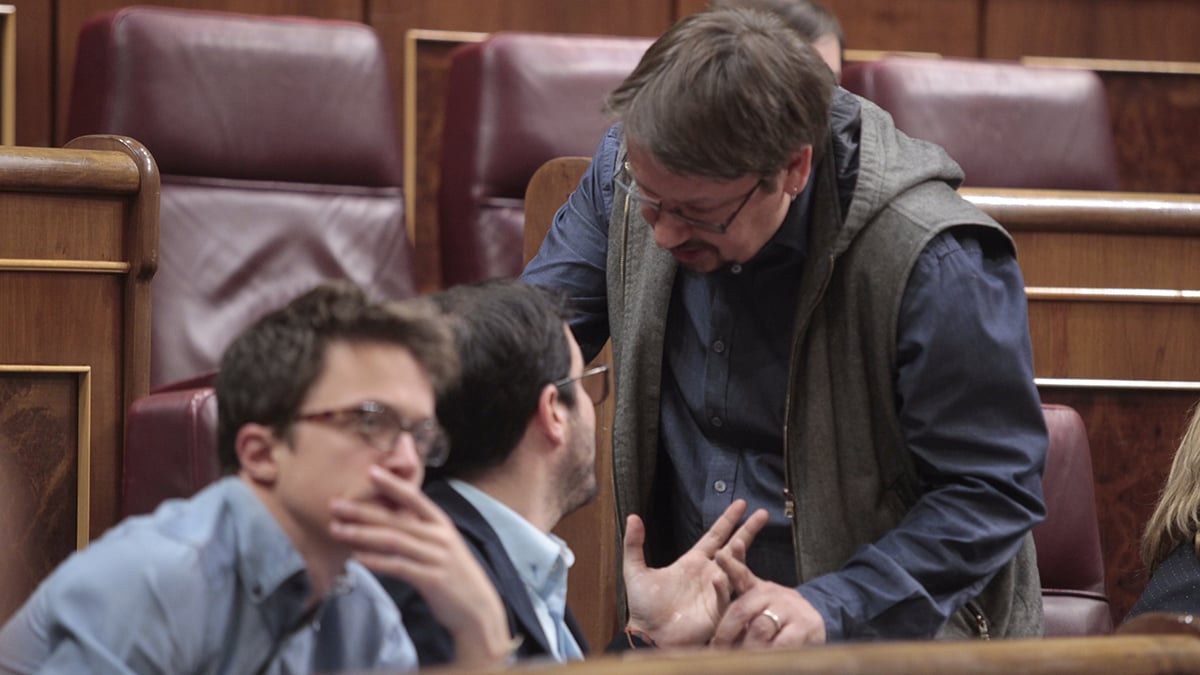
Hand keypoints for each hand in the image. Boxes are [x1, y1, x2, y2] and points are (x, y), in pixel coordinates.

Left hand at [330, 466, 509, 666]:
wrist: (478, 609)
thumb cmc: (455, 575)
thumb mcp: (441, 545)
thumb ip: (419, 529)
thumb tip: (389, 516)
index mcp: (442, 523)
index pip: (415, 498)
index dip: (393, 484)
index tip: (370, 471)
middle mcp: (440, 536)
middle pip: (396, 520)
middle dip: (363, 511)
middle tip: (335, 505)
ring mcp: (437, 558)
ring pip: (394, 541)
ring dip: (362, 535)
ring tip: (337, 530)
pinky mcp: (433, 580)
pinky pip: (399, 567)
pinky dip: (377, 562)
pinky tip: (357, 558)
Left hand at [623, 499, 768, 646]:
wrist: (649, 635)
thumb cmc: (644, 607)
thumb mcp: (636, 571)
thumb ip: (634, 544)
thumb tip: (632, 516)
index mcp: (693, 562)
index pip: (715, 535)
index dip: (728, 520)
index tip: (741, 503)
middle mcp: (709, 573)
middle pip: (733, 547)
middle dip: (748, 530)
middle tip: (763, 513)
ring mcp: (716, 591)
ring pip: (733, 569)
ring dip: (738, 555)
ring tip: (739, 542)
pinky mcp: (717, 611)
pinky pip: (725, 595)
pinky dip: (724, 585)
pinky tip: (718, 576)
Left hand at [710, 541, 825, 647]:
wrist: (812, 623)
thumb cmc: (775, 615)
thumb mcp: (755, 605)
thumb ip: (736, 604)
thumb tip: (714, 597)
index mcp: (756, 589)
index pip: (741, 574)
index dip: (730, 565)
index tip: (719, 555)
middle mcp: (773, 594)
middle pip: (743, 609)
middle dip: (726, 631)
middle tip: (717, 647)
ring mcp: (790, 609)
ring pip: (760, 628)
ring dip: (745, 646)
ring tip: (736, 656)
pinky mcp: (805, 627)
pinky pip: (782, 644)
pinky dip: (768, 653)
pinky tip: (763, 658)